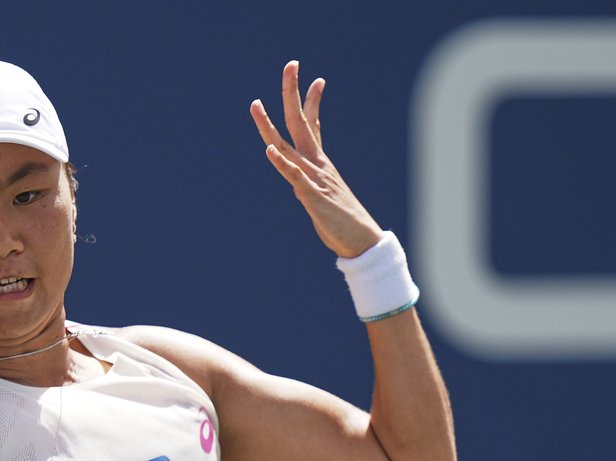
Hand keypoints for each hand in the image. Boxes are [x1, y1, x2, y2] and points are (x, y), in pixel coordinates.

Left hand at [250, 60, 383, 258]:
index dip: (313, 101)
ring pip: (287, 145)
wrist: (360, 240)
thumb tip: (301, 184)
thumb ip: (311, 185)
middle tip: (291, 65)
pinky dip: (281, 162)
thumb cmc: (341, 220)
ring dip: (269, 125)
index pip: (314, 125)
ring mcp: (313, 178)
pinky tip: (269, 149)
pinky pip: (294, 175)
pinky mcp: (310, 195)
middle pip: (300, 122)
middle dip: (292, 93)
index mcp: (320, 163)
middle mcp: (316, 164)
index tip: (318, 79)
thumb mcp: (324, 196)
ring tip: (256, 104)